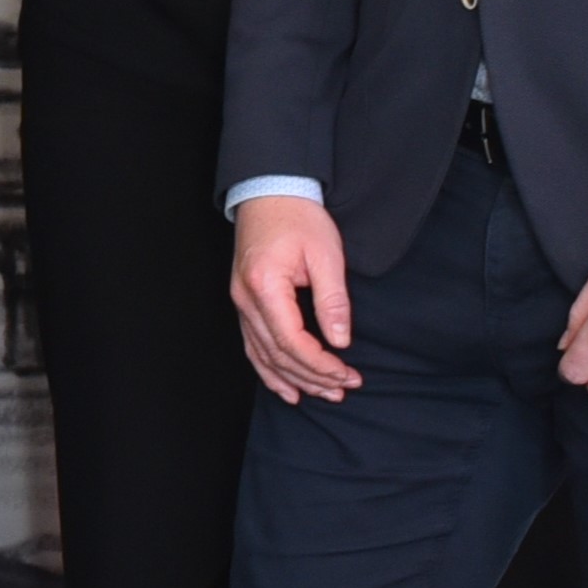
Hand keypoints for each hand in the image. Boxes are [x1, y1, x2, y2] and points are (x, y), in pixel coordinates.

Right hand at [229, 194, 357, 401]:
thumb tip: (341, 341)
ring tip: (324, 393)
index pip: (292, 341)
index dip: (320, 364)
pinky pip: (253, 347)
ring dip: (294, 379)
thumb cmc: (299, 218)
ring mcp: (241, 303)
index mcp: (265, 286)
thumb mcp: (326, 255)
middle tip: (344, 387)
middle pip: (277, 354)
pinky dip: (269, 371)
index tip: (346, 373)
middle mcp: (246, 300)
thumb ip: (333, 300)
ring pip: (263, 356)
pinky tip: (287, 388)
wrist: (269, 193)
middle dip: (312, 376)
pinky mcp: (244, 303)